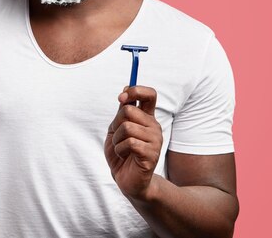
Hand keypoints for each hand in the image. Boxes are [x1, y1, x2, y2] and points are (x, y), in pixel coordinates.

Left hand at [104, 86, 161, 200]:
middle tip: (118, 137)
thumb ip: (121, 112)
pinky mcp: (151, 154)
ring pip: (127, 127)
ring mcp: (155, 140)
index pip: (149, 95)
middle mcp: (154, 127)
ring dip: (116, 139)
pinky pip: (129, 143)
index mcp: (146, 118)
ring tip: (121, 149)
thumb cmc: (121, 154)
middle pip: (129, 110)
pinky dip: (119, 149)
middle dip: (116, 124)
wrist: (126, 180)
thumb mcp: (116, 129)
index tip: (121, 97)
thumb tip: (125, 91)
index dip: (136, 90)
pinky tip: (124, 156)